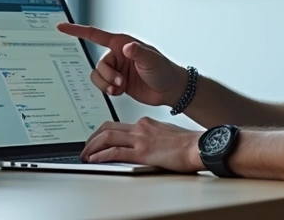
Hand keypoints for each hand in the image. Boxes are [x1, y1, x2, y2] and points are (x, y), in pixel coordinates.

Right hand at [57, 23, 186, 106]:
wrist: (170, 90)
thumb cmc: (164, 71)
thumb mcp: (152, 60)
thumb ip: (138, 52)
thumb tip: (127, 47)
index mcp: (121, 44)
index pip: (94, 35)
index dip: (77, 30)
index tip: (61, 26)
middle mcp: (116, 55)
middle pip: (97, 65)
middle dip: (106, 76)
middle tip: (120, 83)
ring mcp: (116, 69)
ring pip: (98, 77)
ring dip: (106, 84)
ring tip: (120, 88)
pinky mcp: (117, 82)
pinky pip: (103, 85)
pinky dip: (109, 90)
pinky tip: (121, 92)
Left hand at [81, 118, 202, 172]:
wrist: (199, 146)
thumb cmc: (188, 143)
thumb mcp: (166, 133)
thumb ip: (153, 136)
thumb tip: (146, 145)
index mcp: (145, 123)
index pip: (117, 125)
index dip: (102, 133)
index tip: (96, 140)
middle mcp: (140, 127)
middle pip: (107, 128)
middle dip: (92, 138)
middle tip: (85, 148)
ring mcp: (140, 139)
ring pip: (107, 137)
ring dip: (92, 147)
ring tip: (84, 155)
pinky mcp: (143, 152)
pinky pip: (116, 152)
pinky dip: (101, 156)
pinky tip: (94, 160)